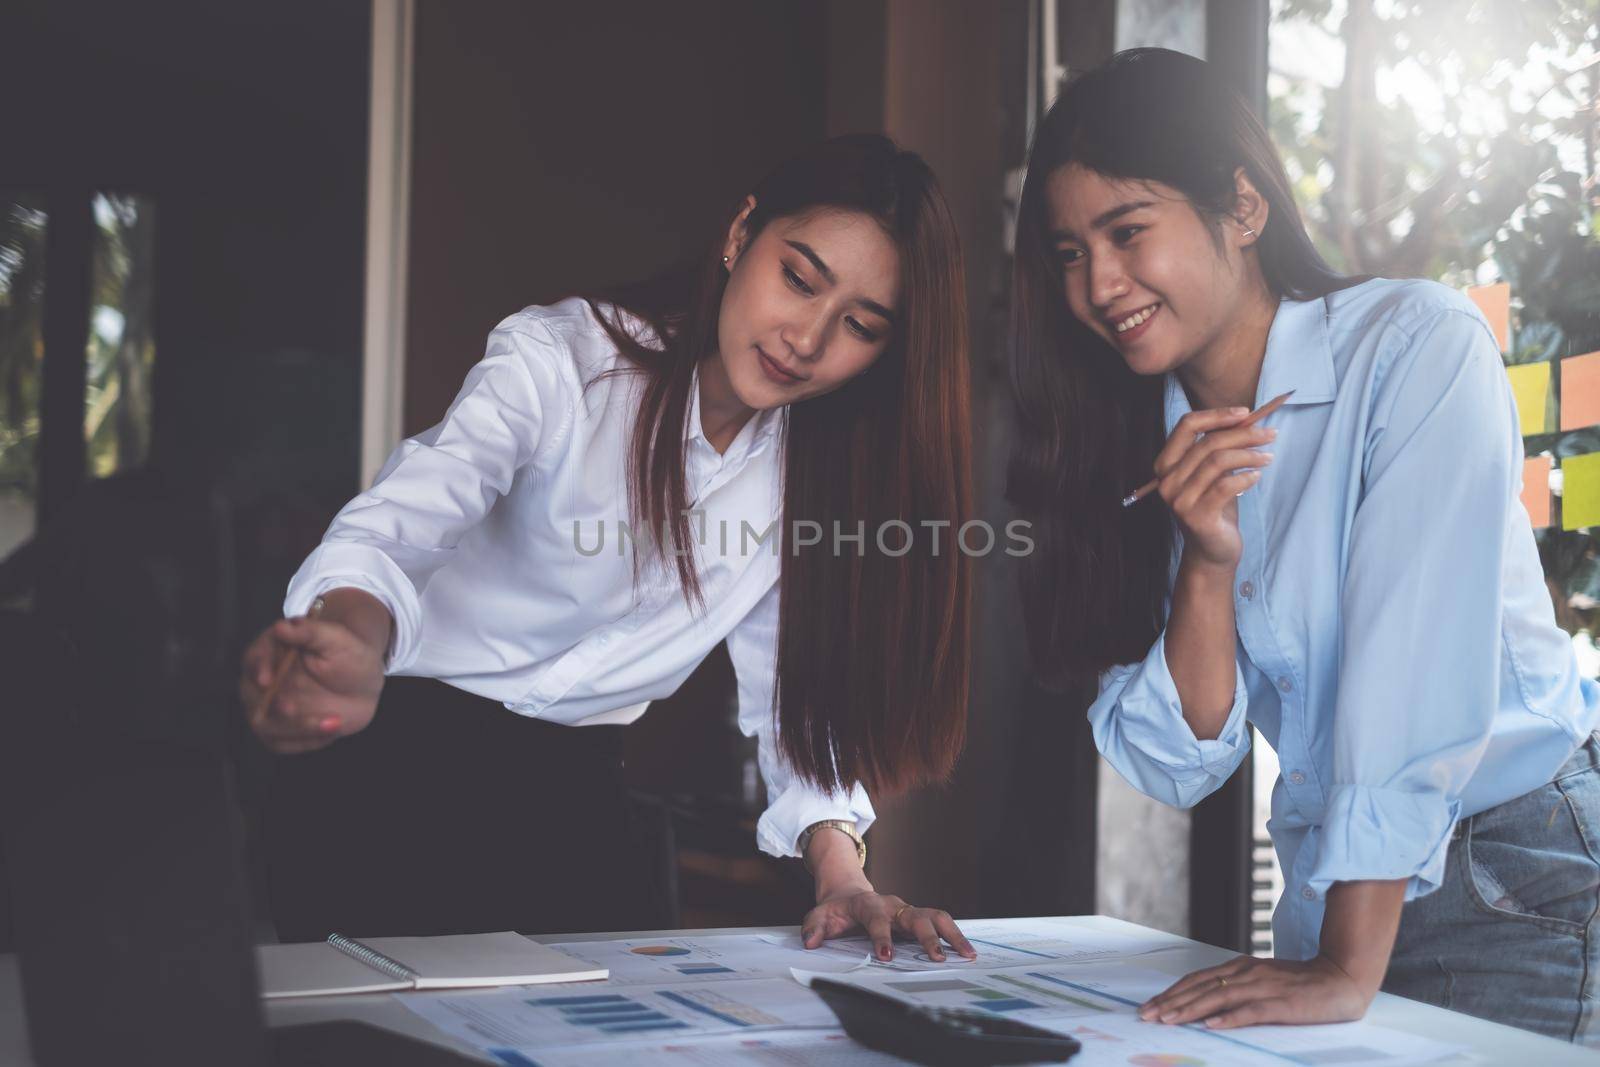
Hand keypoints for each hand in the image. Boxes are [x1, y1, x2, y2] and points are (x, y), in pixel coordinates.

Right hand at [239, 611, 384, 753]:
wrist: (363, 682)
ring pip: (266, 726)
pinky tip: (333, 728)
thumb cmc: (348, 654)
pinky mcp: (283, 730)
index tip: (267, 680)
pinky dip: (307, 741)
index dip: (258, 670)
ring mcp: (270, 709)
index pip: (253, 659)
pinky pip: (283, 743)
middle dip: (271, 708)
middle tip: (291, 708)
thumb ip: (309, 631)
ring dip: (294, 729)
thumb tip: (282, 626)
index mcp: (270, 652)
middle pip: (253, 699)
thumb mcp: (336, 638)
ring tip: (334, 722)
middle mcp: (262, 683)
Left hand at [801, 890, 975, 963]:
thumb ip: (815, 927)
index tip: (886, 955)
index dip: (882, 936)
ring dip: (952, 935)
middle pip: (916, 916)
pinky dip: (955, 936)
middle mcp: (894, 905)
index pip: (877, 919)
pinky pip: (941, 923)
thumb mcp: (820, 915)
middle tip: (937, 958)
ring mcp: (908, 911)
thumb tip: (811, 941)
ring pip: (936, 916)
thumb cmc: (836, 910)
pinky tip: (967, 952)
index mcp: (869, 904)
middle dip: (927, 937)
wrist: (849, 894)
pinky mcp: (918, 918)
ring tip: (968, 955)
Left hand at [1138, 953, 1373, 1029]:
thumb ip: (1237, 990)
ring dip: (1189, 1009)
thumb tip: (1207, 1008)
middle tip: (1146, 1015)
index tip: (1150, 1006)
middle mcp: (1246, 972)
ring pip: (1217, 997)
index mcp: (1240, 967)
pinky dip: (1228, 1018)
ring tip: (1167, 1020)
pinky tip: (1210, 1025)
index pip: (1196, 979)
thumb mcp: (1262, 981)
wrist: (1340, 978)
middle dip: (1170, 1002)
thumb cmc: (1300, 984)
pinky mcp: (1280, 1003)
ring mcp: (1262, 986)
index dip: (1171, 993)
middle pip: (1199, 987)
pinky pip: (1249, 1011)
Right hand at [1153, 408, 1274, 568]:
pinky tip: (1257, 477)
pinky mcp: (1197, 516)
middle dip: (1244, 434)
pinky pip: (1226, 486)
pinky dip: (1246, 477)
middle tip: (1270, 434)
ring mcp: (1179, 500)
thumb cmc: (1215, 507)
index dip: (1217, 415)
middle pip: (1207, 442)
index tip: (1245, 413)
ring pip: (1218, 461)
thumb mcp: (1214, 474)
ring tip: (1268, 457)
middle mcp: (1167, 481)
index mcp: (1166, 464)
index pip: (1186, 426)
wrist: (1212, 551)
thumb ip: (1220, 448)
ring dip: (1249, 454)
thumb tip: (1248, 419)